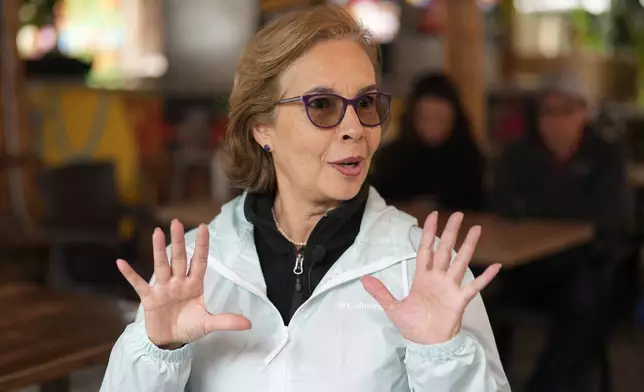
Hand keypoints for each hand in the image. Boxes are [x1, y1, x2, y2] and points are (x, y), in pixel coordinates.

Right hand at [117, 220, 250, 347]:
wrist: (169, 341)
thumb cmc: (189, 328)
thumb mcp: (208, 324)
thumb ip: (226, 321)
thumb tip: (249, 324)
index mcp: (194, 285)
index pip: (200, 261)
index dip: (202, 246)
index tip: (204, 227)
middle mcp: (178, 282)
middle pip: (179, 258)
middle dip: (179, 241)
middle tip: (176, 222)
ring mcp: (163, 289)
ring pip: (161, 265)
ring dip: (158, 250)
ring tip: (157, 232)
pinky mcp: (149, 298)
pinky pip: (138, 284)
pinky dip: (130, 275)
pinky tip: (121, 263)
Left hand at [361, 212, 500, 344]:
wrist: (426, 345)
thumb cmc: (412, 326)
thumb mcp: (393, 307)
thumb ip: (380, 292)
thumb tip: (363, 279)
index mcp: (422, 277)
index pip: (426, 249)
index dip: (428, 233)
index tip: (433, 216)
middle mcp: (438, 278)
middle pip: (445, 250)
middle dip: (450, 232)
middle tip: (458, 214)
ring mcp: (451, 287)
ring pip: (461, 262)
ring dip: (469, 246)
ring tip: (476, 229)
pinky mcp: (460, 300)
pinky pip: (475, 286)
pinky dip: (486, 277)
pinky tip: (496, 266)